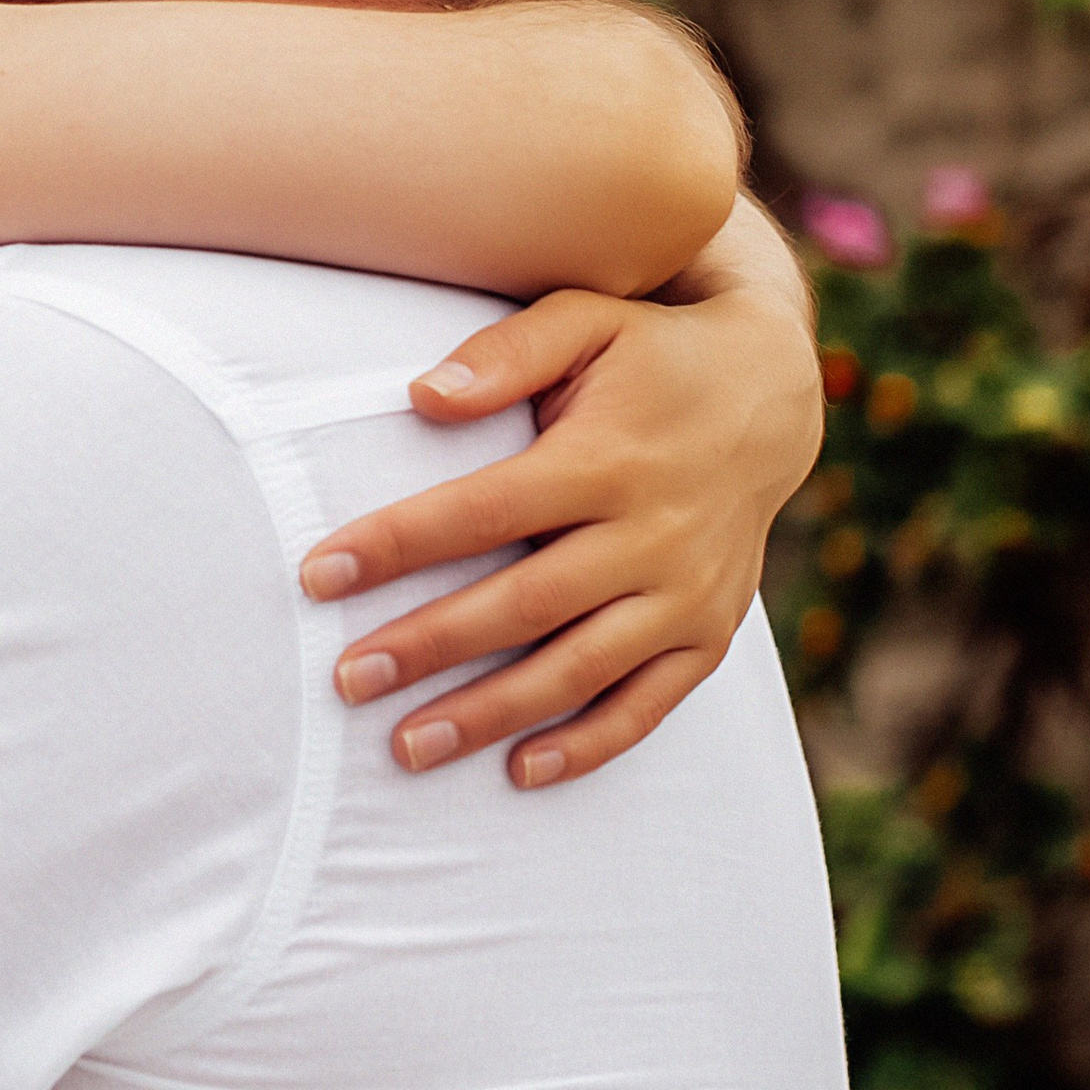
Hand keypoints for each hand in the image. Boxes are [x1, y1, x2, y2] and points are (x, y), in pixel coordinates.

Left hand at [301, 204, 822, 785]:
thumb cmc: (649, 355)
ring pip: (580, 668)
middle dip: (431, 647)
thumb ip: (507, 352)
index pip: (486, 511)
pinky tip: (520, 771)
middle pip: (525, 604)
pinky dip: (588, 744)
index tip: (319, 575)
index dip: (399, 545)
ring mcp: (687, 593)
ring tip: (408, 745)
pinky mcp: (709, 633)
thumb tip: (421, 397)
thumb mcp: (588, 318)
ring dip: (492, 713)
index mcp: (609, 458)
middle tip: (347, 680)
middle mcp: (653, 533)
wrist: (770, 396)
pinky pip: (648, 703)